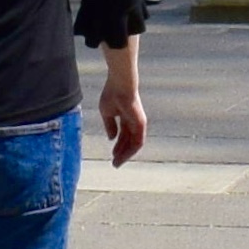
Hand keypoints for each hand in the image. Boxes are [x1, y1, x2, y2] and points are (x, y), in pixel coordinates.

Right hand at [99, 46, 146, 167]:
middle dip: (122, 152)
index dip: (118, 145)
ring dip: (126, 154)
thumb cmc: (112, 94)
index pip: (123, 135)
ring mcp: (138, 122)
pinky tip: (122, 156)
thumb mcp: (107, 112)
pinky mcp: (141, 124)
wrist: (120, 85)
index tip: (112, 155)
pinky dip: (131, 150)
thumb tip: (111, 138)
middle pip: (129, 140)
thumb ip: (110, 125)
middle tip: (115, 163)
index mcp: (126, 117)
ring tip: (117, 163)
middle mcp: (134, 121)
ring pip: (134, 143)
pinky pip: (138, 141)